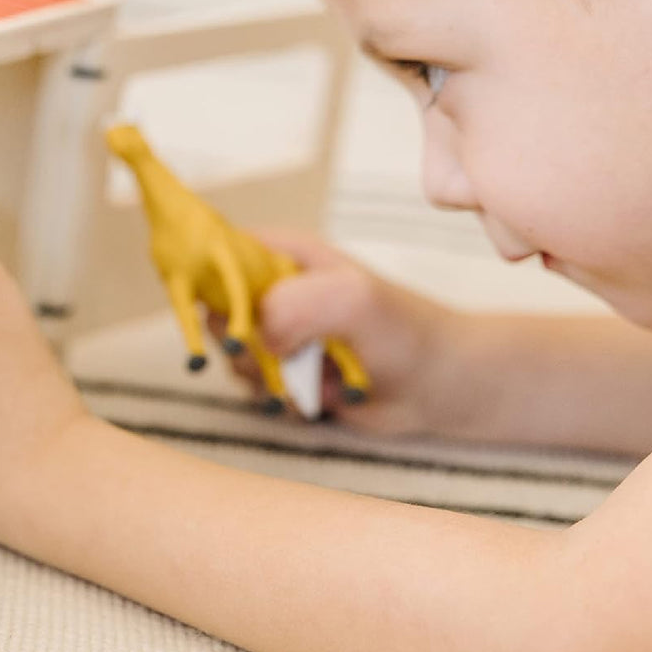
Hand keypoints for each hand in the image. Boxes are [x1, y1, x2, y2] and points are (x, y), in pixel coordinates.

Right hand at [209, 227, 462, 435]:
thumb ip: (293, 305)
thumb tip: (253, 338)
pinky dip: (279, 399)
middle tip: (276, 353)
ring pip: (233, 355)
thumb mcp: (351, 299)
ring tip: (308, 377)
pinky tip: (316, 397)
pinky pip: (256, 388)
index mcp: (285, 255)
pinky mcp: (288, 373)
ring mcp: (280, 333)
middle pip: (216, 311)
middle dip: (239, 341)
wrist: (440, 386)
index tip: (230, 312)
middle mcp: (275, 291)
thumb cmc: (404, 329)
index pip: (221, 252)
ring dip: (263, 375)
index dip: (211, 279)